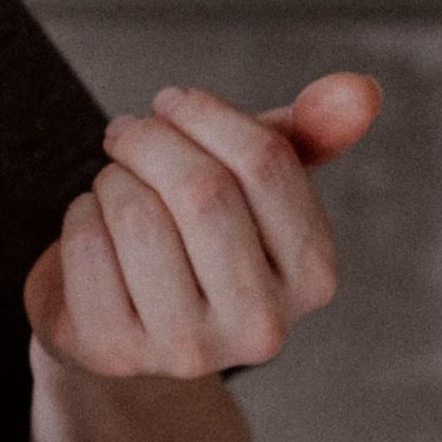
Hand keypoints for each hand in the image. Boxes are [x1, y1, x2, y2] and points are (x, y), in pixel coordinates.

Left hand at [25, 73, 380, 379]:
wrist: (122, 317)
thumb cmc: (196, 235)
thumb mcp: (255, 183)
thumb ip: (310, 133)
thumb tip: (362, 89)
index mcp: (314, 276)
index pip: (266, 163)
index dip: (206, 114)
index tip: (171, 101)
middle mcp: (261, 326)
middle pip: (201, 190)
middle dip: (151, 140)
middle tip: (125, 131)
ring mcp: (188, 349)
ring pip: (137, 215)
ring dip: (112, 178)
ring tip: (115, 184)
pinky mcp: (115, 353)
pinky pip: (86, 246)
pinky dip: (80, 216)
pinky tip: (93, 228)